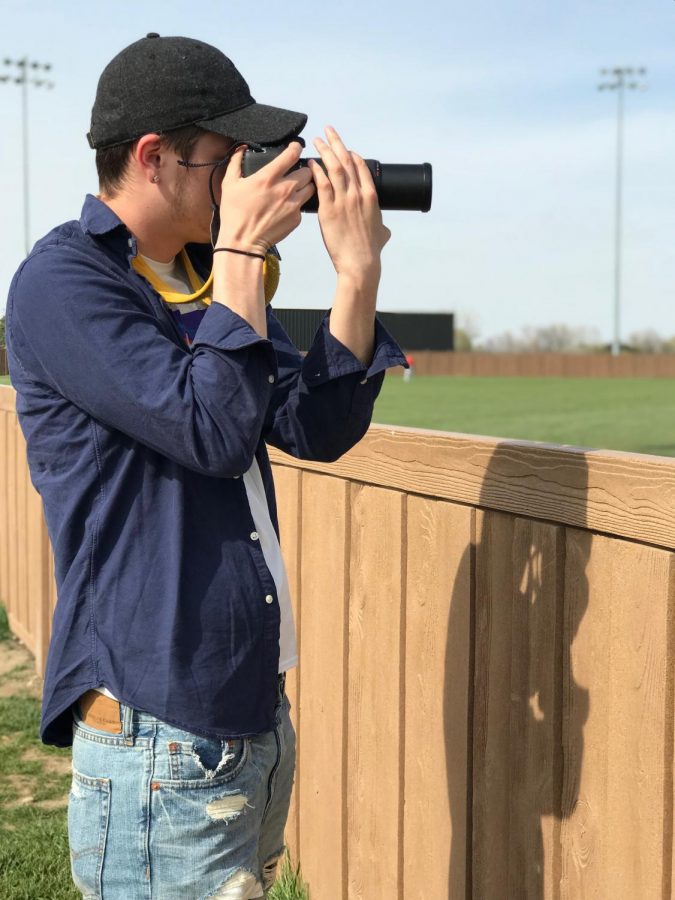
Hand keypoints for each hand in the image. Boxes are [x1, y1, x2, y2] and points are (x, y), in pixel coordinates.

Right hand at [217, 142, 314, 253]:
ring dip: (305, 185)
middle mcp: (284, 189)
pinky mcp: (296, 219)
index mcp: (268, 177)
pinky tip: (287, 206)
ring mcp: (293, 205)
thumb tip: (240, 149)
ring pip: (311, 187)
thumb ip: (236, 163)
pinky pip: (303, 206)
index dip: (296, 147)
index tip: (296, 147)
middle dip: (303, 169)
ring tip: (296, 187)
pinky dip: (298, 203)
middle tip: (296, 172)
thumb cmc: (235, 214)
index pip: (292, 154)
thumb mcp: (229, 184)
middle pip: (307, 171)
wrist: (243, 242)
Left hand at [308, 127, 390, 283]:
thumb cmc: (370, 251)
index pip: (361, 167)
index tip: (345, 149)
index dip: (352, 155)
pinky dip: (316, 171)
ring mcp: (343, 200)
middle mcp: (357, 194)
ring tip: (317, 141)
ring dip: (324, 151)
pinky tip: (311, 163)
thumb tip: (384, 230)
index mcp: (371, 197)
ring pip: (333, 167)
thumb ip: (382, 228)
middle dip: (337, 143)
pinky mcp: (328, 209)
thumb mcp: (381, 234)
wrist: (360, 263)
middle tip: (329, 131)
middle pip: (346, 161)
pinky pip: (321, 184)